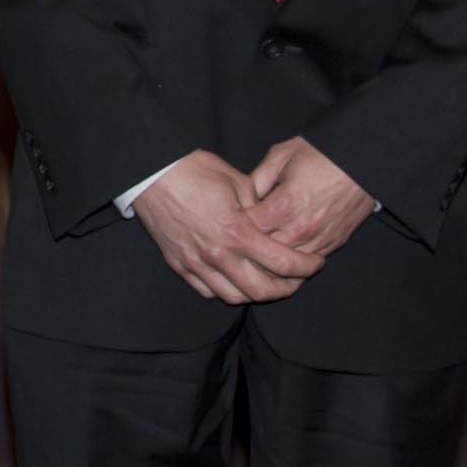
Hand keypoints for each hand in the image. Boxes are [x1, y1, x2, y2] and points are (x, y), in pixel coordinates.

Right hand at [132, 154, 324, 303]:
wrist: (151, 173)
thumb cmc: (194, 170)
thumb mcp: (238, 182)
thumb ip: (260, 208)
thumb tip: (273, 223)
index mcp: (237, 232)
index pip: (282, 263)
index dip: (306, 267)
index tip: (316, 263)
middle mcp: (218, 254)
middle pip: (261, 291)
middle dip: (286, 289)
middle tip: (297, 279)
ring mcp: (196, 264)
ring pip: (234, 296)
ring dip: (257, 294)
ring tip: (268, 282)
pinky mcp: (179, 265)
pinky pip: (208, 291)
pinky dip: (227, 290)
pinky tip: (236, 280)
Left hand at [244, 137, 373, 265]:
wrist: (364, 159)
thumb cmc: (322, 153)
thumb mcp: (281, 155)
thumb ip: (257, 179)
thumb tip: (241, 197)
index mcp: (285, 205)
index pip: (248, 230)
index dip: (235, 227)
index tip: (230, 221)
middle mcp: (301, 228)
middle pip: (264, 254)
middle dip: (250, 248)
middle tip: (239, 241)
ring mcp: (319, 239)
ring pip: (286, 265)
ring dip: (272, 258)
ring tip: (258, 250)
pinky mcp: (334, 243)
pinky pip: (307, 262)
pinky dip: (294, 260)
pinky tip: (284, 251)